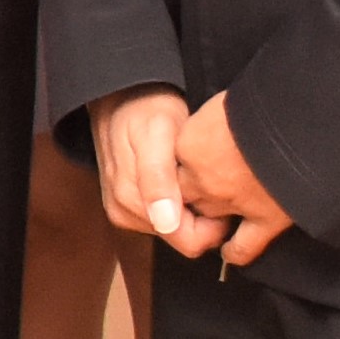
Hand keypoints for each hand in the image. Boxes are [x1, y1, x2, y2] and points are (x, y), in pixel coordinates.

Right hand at [89, 84, 198, 252]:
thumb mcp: (156, 134)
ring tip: (192, 174)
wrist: (121, 97)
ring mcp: (124, 210)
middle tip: (207, 177)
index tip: (218, 192)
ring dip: (191, 207)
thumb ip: (158, 179)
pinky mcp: (127, 206)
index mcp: (131, 200)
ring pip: (176, 230)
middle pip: (183, 238)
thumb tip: (165, 222)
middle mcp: (124, 212)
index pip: (188, 241)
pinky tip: (180, 177)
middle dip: (202, 214)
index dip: (212, 223)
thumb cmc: (144, 110)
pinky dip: (180, 202)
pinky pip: (166, 220)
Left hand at [168, 89, 293, 270]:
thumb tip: (223, 122)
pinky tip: (231, 252)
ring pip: (208, 218)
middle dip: (191, 190)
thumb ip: (215, 119)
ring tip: (216, 213)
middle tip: (206, 182)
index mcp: (189, 144)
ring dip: (211, 215)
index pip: (170, 160)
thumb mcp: (228, 101)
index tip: (196, 153)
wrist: (303, 124)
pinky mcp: (266, 219)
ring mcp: (234, 202)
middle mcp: (204, 178)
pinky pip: (243, 245)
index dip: (184, 158)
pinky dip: (235, 251)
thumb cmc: (267, 102)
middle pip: (184, 193)